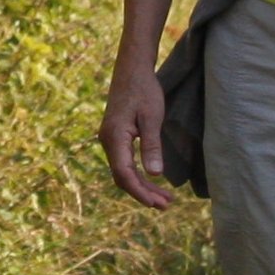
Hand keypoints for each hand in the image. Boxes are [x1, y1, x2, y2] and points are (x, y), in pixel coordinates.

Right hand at [100, 64, 172, 207]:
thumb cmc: (144, 90)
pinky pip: (125, 162)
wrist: (132, 69)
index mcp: (114, 137)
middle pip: (123, 176)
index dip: (139, 191)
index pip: (124, 173)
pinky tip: (153, 180)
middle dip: (143, 193)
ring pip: (124, 171)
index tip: (156, 204)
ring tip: (165, 199)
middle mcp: (107, 141)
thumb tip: (155, 174)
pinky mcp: (116, 137)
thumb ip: (152, 145)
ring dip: (143, 186)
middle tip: (166, 205)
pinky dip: (139, 174)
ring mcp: (110, 140)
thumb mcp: (152, 117)